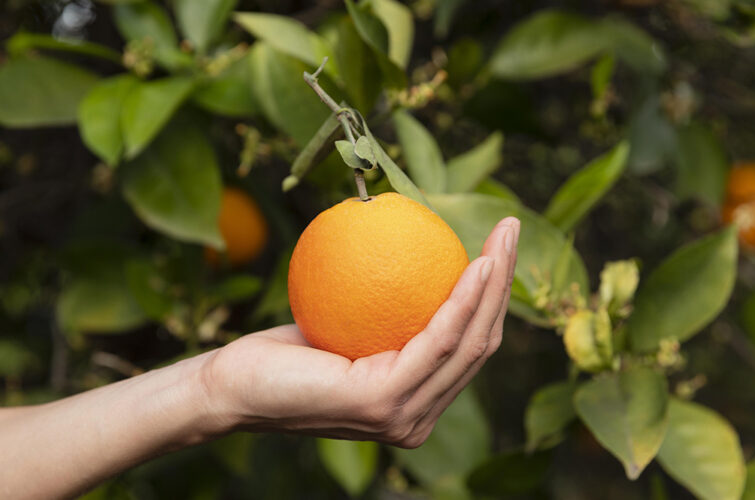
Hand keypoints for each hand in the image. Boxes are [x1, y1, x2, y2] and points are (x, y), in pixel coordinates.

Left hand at [201, 217, 519, 447]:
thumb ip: (386, 313)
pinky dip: (461, 301)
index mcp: (415, 405)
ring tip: (502, 237)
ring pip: (468, 343)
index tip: (497, 244)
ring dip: (493, 285)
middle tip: (510, 229)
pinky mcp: (384, 404)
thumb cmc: (286, 353)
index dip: (492, 296)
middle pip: (479, 344)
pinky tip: (475, 264)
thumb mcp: (347, 327)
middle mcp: (418, 419)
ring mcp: (404, 417)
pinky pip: (435, 341)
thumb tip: (412, 256)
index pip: (466, 348)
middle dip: (504, 283)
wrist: (232, 385)